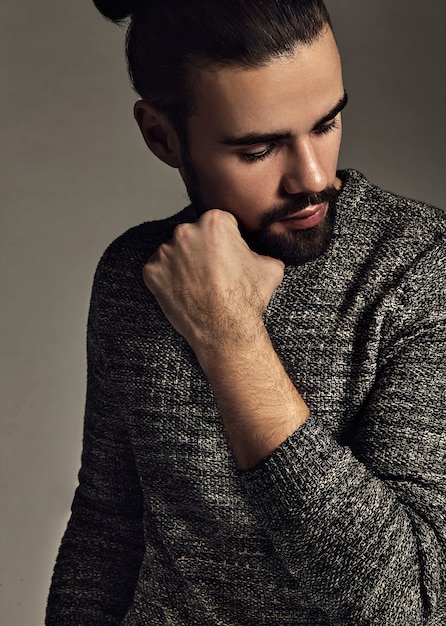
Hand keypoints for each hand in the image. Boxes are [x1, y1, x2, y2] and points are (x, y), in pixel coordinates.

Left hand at [143, 209, 283, 353]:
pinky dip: (168, 279)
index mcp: (214, 222)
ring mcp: (166, 252)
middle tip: (214, 273)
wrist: (225, 330)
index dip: (228, 241)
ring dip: (184, 264)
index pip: (220, 223)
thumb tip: (265, 253)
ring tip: (200, 285)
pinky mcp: (152, 271)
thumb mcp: (271, 267)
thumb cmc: (246, 299)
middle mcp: (186, 231)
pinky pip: (159, 270)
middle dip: (203, 250)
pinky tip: (185, 291)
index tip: (229, 257)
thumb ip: (263, 251)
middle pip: (195, 235)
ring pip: (175, 252)